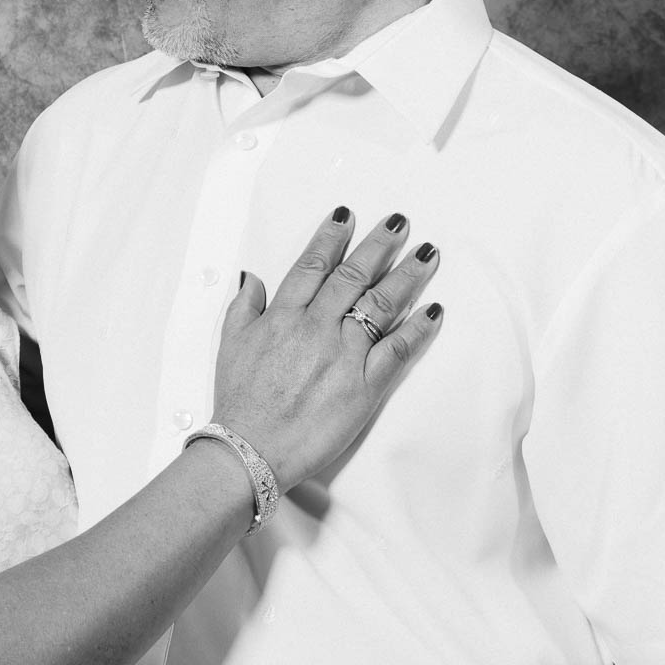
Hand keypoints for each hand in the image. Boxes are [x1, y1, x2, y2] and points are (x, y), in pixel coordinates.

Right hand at [211, 208, 441, 488]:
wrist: (250, 450)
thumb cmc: (239, 402)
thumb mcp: (229, 346)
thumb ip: (244, 307)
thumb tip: (251, 278)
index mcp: (283, 315)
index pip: (312, 264)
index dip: (332, 236)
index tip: (348, 215)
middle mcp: (316, 327)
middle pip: (354, 275)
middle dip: (379, 245)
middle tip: (400, 223)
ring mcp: (343, 355)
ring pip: (381, 304)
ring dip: (407, 275)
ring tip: (427, 254)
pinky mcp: (364, 386)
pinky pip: (398, 350)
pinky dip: (418, 328)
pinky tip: (434, 309)